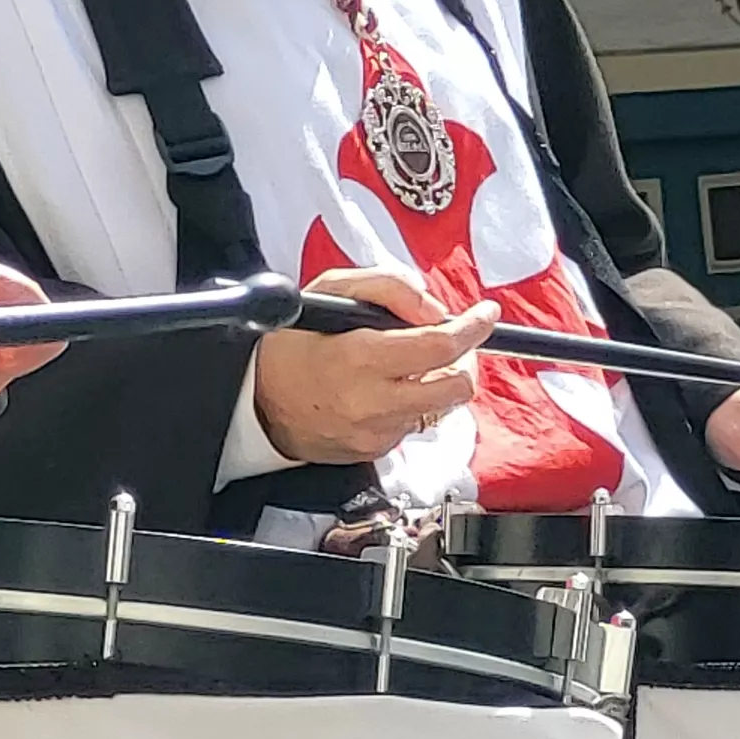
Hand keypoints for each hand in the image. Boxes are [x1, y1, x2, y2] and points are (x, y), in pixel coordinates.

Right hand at [250, 267, 494, 466]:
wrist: (255, 403)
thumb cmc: (291, 344)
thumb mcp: (330, 292)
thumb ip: (387, 287)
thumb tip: (434, 309)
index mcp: (360, 357)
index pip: (439, 345)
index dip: (472, 328)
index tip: (484, 314)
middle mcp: (372, 401)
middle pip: (456, 387)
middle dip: (463, 361)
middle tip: (449, 342)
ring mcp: (376, 432)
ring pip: (439, 407)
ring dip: (434, 382)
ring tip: (406, 366)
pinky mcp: (374, 451)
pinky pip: (413, 424)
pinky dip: (410, 403)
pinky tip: (382, 390)